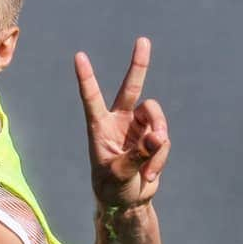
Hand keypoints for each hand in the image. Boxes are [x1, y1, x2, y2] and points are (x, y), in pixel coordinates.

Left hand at [75, 36, 169, 208]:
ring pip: (156, 119)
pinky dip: (160, 158)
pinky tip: (149, 176)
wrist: (126, 202)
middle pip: (130, 88)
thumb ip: (137, 155)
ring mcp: (138, 129)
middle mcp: (119, 122)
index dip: (86, 78)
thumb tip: (158, 137)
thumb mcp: (119, 174)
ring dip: (158, 142)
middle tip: (142, 41)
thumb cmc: (112, 188)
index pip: (91, 98)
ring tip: (148, 167)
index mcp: (99, 127)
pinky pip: (164, 140)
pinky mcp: (153, 139)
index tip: (79, 56)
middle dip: (138, 65)